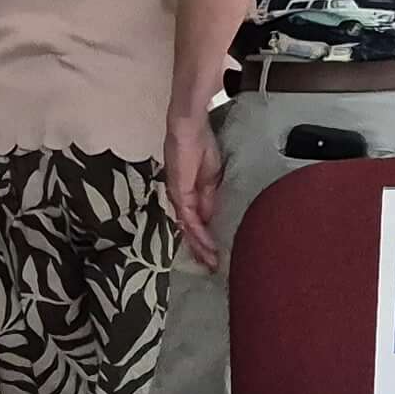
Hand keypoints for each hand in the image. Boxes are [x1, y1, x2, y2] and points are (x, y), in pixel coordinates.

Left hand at [165, 115, 223, 270]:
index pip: (195, 221)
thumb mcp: (211, 176)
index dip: (205, 238)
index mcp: (188, 193)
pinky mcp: (178, 194)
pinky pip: (188, 220)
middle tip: (213, 266)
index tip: (217, 252)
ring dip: (200, 246)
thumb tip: (210, 219)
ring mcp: (177, 197)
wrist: (190, 127)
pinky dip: (199, 234)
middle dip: (201, 249)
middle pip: (189, 230)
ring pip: (187, 229)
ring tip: (213, 262)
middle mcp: (180, 198)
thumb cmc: (202, 143)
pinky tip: (209, 246)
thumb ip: (209, 197)